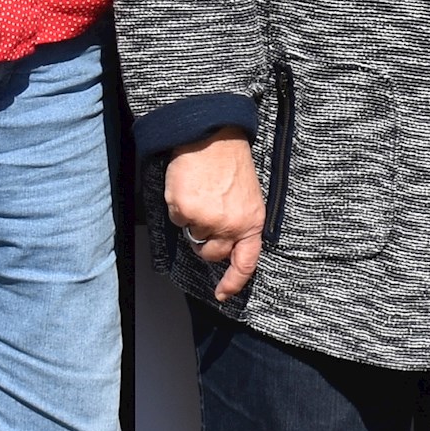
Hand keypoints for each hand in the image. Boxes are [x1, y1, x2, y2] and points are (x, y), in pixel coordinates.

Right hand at [164, 130, 268, 301]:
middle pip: (211, 253)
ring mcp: (206, 220)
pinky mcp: (185, 211)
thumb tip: (225, 245)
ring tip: (202, 194)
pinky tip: (189, 188)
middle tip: (207, 215)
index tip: (223, 294)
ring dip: (193, 220)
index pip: (245, 262)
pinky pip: (177, 219)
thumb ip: (240, 223)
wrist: (212, 136)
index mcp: (251, 222)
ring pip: (192, 236)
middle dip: (205, 241)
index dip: (233, 282)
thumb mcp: (248, 196)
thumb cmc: (231, 163)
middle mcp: (230, 226)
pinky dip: (179, 207)